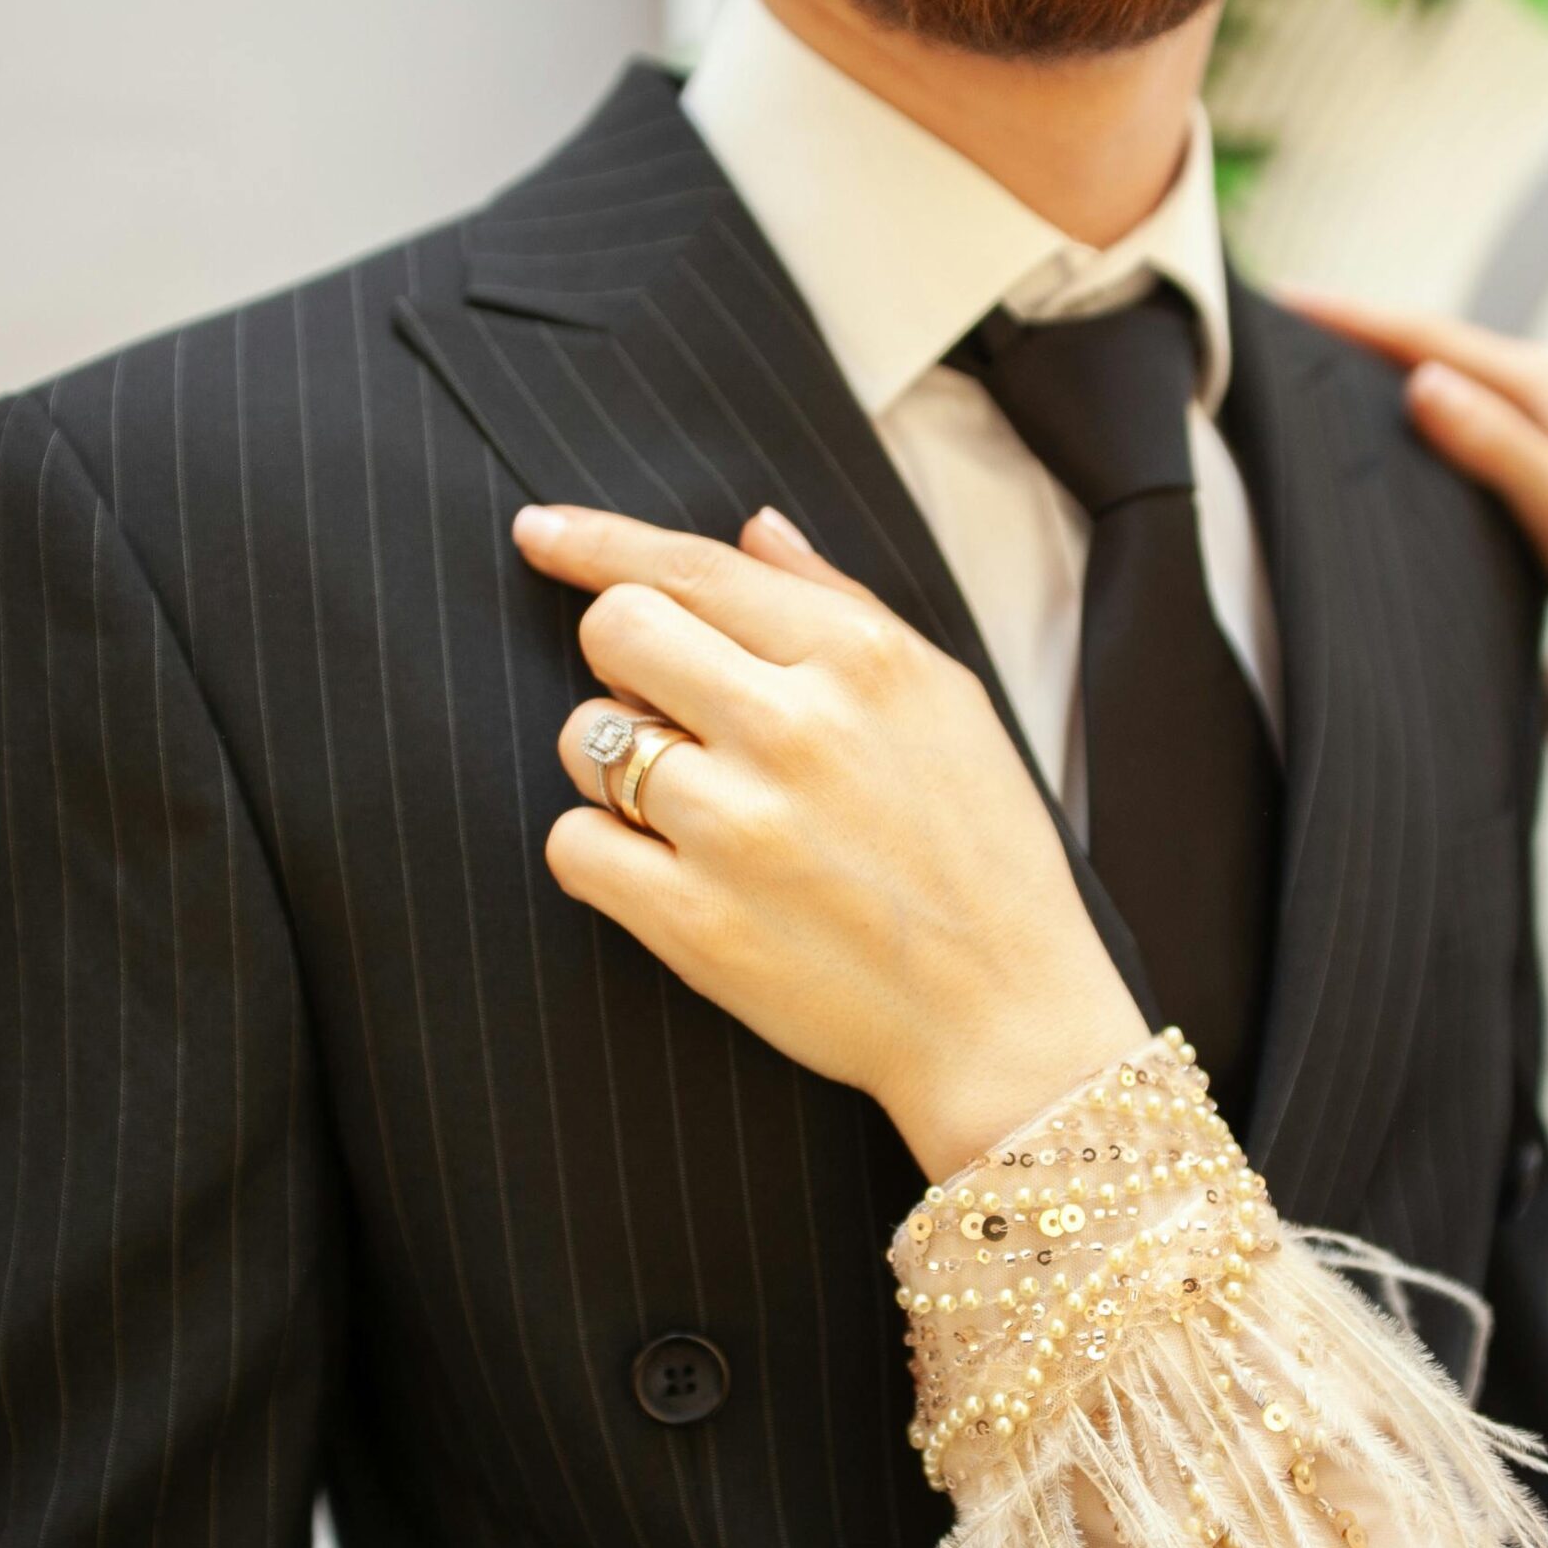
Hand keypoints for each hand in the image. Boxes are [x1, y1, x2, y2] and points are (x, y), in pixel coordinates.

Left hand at [515, 502, 1148, 1182]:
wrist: (1008, 1019)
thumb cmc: (983, 855)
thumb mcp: (945, 700)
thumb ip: (839, 603)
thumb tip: (753, 528)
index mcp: (861, 660)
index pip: (691, 567)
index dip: (596, 542)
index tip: (539, 532)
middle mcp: (796, 728)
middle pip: (617, 631)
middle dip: (623, 661)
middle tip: (671, 713)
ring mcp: (740, 828)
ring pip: (585, 740)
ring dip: (616, 768)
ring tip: (697, 812)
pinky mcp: (696, 924)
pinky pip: (573, 846)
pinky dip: (602, 857)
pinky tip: (668, 875)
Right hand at [1290, 292, 1547, 681]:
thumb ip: (1493, 442)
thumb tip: (1420, 380)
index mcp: (1543, 384)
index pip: (1427, 337)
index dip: (1353, 319)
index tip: (1286, 302)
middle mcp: (1542, 385)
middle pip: (1430, 343)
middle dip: (1356, 329)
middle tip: (1278, 323)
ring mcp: (1541, 416)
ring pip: (1443, 375)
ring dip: (1380, 363)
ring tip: (1312, 360)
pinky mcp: (1537, 450)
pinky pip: (1459, 409)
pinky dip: (1411, 402)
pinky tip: (1383, 418)